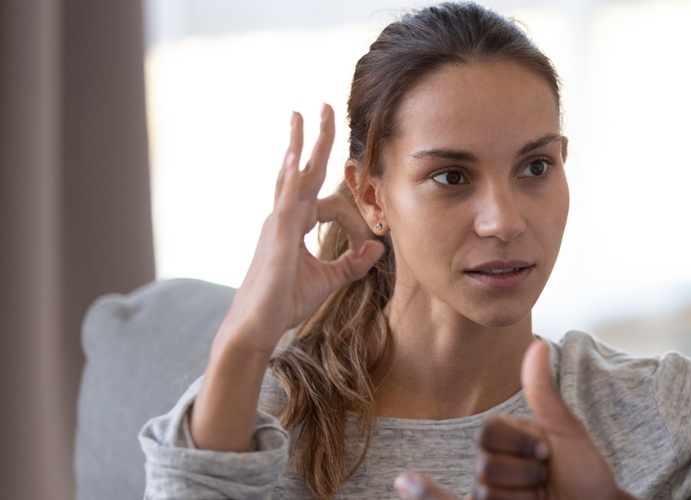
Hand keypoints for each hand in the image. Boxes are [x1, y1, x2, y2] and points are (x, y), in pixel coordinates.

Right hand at [219, 104, 384, 352]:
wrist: (256, 327)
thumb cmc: (284, 302)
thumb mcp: (328, 280)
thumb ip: (353, 263)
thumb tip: (378, 248)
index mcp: (293, 225)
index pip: (331, 206)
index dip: (356, 224)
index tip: (368, 248)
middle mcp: (283, 218)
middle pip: (301, 170)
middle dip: (313, 138)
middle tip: (321, 106)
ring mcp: (277, 225)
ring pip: (290, 176)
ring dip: (297, 144)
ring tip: (301, 115)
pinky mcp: (278, 239)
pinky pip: (284, 202)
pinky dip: (288, 179)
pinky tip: (292, 158)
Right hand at [394, 341, 634, 499]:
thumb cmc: (585, 475)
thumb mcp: (566, 432)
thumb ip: (542, 394)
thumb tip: (537, 344)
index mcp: (506, 438)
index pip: (488, 433)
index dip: (521, 444)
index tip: (548, 452)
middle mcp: (491, 462)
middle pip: (484, 465)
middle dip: (524, 474)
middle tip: (546, 479)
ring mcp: (488, 493)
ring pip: (484, 492)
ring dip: (522, 498)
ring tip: (540, 498)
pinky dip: (427, 495)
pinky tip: (404, 482)